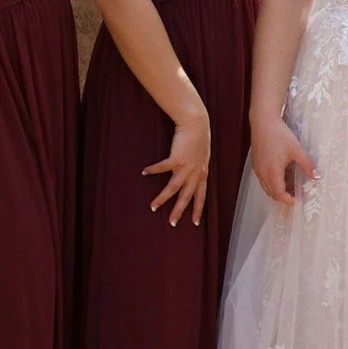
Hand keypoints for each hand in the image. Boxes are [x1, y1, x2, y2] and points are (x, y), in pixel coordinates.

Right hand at [144, 104, 210, 226]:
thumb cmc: (199, 138)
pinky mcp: (176, 158)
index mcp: (202, 173)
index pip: (201, 196)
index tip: (196, 222)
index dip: (198, 209)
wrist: (197, 124)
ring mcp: (186, 167)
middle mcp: (195, 173)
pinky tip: (144, 172)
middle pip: (186, 197)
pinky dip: (153, 170)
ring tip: (153, 207)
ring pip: (173, 188)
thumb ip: (197, 167)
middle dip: (179, 211)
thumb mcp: (202, 156)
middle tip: (172, 224)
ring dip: (162, 198)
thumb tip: (191, 174)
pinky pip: (162, 168)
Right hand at [250, 112, 316, 204]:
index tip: (297, 200)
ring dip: (277, 189)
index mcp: (272, 172)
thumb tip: (318, 176)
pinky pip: (263, 178)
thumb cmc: (279, 134)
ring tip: (290, 184)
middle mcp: (262, 173)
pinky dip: (272, 181)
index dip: (288, 200)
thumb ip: (307, 164)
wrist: (263, 121)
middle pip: (271, 193)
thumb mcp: (296, 149)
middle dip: (283, 196)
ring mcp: (257, 168)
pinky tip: (281, 173)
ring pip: (266, 186)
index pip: (278, 194)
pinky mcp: (256, 163)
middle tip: (295, 194)